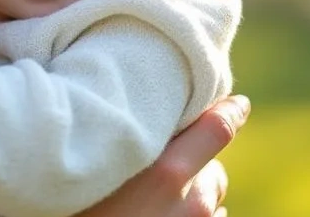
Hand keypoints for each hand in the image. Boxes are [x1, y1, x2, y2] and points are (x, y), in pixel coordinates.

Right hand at [73, 96, 248, 216]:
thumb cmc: (72, 210)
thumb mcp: (97, 170)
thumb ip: (129, 146)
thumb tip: (146, 128)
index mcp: (166, 171)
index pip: (218, 129)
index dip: (231, 112)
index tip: (238, 104)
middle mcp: (192, 202)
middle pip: (215, 168)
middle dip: (198, 163)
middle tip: (163, 165)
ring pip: (211, 202)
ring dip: (195, 195)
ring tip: (158, 201)